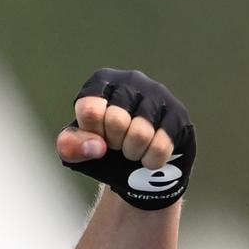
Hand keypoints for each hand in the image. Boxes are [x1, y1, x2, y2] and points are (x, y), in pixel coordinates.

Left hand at [58, 69, 194, 209]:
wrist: (138, 168)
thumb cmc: (104, 151)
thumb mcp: (77, 150)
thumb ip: (69, 146)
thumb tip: (96, 147)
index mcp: (102, 82)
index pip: (90, 110)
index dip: (92, 135)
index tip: (97, 136)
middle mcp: (132, 80)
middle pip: (116, 121)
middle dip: (114, 144)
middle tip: (118, 144)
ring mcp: (159, 96)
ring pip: (141, 134)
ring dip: (132, 154)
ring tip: (133, 150)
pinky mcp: (179, 116)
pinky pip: (161, 146)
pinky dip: (150, 161)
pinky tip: (149, 157)